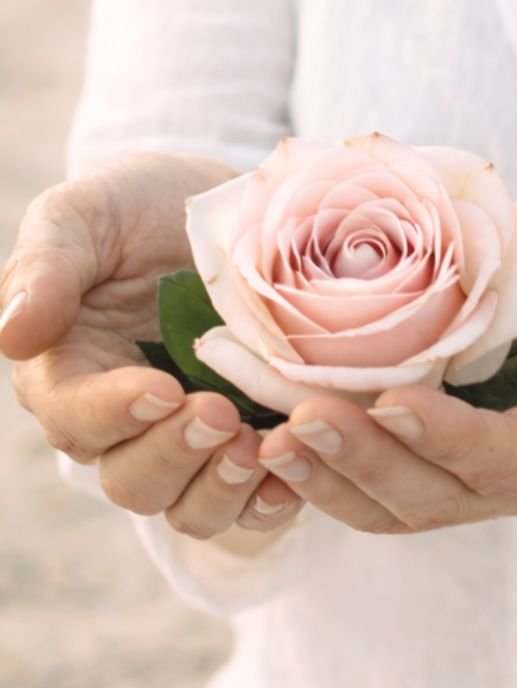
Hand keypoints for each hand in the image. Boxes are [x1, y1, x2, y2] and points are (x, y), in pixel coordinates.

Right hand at [0, 155, 303, 537]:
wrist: (226, 205)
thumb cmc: (138, 205)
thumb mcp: (85, 213)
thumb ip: (45, 266)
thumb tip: (11, 334)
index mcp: (67, 372)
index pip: (75, 416)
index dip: (114, 413)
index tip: (161, 388)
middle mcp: (120, 424)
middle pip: (131, 478)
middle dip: (175, 453)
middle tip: (222, 414)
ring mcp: (183, 438)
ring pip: (187, 505)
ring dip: (222, 487)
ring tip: (259, 444)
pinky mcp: (243, 442)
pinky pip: (249, 501)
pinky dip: (270, 498)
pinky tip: (295, 471)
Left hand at [249, 169, 516, 533]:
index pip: (515, 456)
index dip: (449, 437)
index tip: (389, 399)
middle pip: (449, 494)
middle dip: (371, 461)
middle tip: (296, 422)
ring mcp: (500, 466)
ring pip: (412, 503)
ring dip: (340, 479)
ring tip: (271, 441)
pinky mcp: (460, 447)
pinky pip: (396, 482)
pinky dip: (340, 471)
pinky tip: (282, 438)